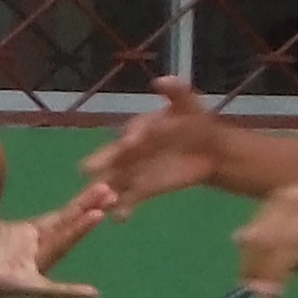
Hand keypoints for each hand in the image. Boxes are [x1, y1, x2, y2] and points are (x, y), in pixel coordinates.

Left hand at [0, 182, 113, 297]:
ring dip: (79, 230)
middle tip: (111, 191)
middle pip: (66, 226)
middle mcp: (34, 250)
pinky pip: (50, 291)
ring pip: (60, 246)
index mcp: (28, 234)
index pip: (60, 216)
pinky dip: (70, 291)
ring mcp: (31, 269)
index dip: (80, 203)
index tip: (100, 186)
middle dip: (86, 208)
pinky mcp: (22, 287)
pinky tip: (92, 292)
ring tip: (99, 214)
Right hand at [82, 76, 223, 212]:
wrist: (209, 150)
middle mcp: (130, 150)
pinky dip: (124, 209)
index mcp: (139, 128)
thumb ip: (176, 92)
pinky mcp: (143, 189)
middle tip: (88, 170)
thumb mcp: (188, 104)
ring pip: (116, 180)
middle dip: (102, 162)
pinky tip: (120, 218)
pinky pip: (129, 199)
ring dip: (107, 190)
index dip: (131, 136)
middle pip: (114, 157)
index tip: (130, 142)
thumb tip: (162, 80)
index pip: (131, 131)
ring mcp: (135, 170)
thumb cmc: (195, 123)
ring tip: (102, 199)